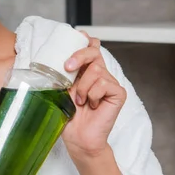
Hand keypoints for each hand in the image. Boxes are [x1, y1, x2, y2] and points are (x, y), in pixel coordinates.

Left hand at [61, 33, 126, 160]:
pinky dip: (93, 94)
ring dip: (83, 86)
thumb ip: (63, 72)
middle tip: (67, 67)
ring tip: (80, 101)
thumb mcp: (61, 89)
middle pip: (94, 52)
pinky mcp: (118, 93)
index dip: (85, 40)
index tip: (77, 36)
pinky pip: (104, 84)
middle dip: (79, 56)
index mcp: (85, 70)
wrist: (77, 137)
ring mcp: (110, 83)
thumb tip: (55, 55)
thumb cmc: (68, 115)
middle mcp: (99, 73)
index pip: (90, 47)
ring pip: (97, 70)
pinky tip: (92, 105)